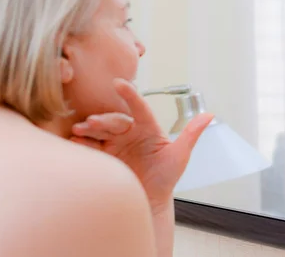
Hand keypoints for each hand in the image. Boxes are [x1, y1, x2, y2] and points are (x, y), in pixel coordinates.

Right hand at [70, 78, 213, 208]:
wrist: (151, 202)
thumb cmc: (167, 178)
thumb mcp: (180, 155)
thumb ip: (191, 134)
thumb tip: (209, 114)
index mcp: (148, 127)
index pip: (139, 107)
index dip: (130, 95)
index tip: (120, 83)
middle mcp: (130, 132)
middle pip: (115, 120)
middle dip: (103, 119)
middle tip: (92, 122)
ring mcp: (115, 144)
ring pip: (100, 131)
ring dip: (89, 128)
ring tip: (80, 130)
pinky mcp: (104, 156)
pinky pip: (91, 147)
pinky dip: (82, 143)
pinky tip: (75, 143)